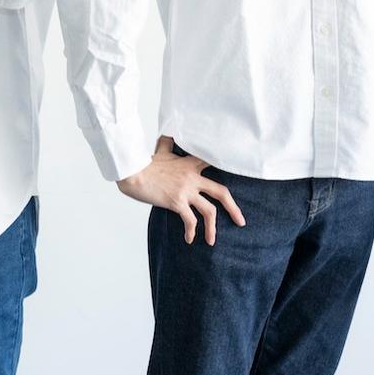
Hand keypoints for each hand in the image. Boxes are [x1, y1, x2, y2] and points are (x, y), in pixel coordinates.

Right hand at [116, 136, 245, 244]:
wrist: (132, 172)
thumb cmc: (144, 163)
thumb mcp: (160, 151)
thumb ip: (167, 144)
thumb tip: (167, 133)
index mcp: (190, 165)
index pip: (214, 164)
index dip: (227, 169)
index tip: (239, 176)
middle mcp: (192, 178)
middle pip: (221, 192)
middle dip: (233, 209)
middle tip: (241, 221)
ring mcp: (185, 191)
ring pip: (209, 211)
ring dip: (213, 228)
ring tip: (212, 241)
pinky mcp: (176, 202)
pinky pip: (190, 220)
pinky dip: (191, 232)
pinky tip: (189, 239)